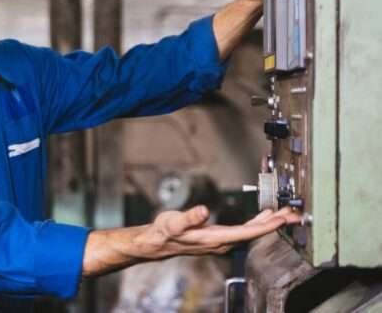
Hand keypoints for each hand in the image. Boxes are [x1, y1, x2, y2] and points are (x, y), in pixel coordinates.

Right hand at [134, 205, 301, 258]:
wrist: (157, 242)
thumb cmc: (165, 232)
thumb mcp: (174, 222)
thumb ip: (189, 217)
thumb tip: (203, 211)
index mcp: (215, 238)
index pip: (247, 233)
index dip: (266, 226)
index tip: (282, 219)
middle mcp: (222, 242)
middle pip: (255, 233)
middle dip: (275, 224)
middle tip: (294, 214)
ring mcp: (223, 240)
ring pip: (252, 232)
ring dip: (269, 223)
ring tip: (285, 214)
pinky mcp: (221, 236)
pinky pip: (245, 230)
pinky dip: (257, 222)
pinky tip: (264, 216)